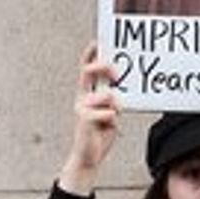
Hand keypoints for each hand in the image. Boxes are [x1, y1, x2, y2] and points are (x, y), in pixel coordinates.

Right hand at [58, 41, 119, 195]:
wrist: (88, 157)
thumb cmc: (100, 133)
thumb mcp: (110, 112)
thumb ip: (113, 99)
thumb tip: (118, 90)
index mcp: (87, 94)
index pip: (86, 69)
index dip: (90, 54)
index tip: (98, 41)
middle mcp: (81, 98)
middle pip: (88, 71)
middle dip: (103, 67)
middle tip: (117, 74)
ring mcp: (81, 107)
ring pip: (107, 95)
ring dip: (115, 106)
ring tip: (113, 119)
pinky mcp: (84, 118)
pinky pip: (109, 112)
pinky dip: (113, 120)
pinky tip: (108, 128)